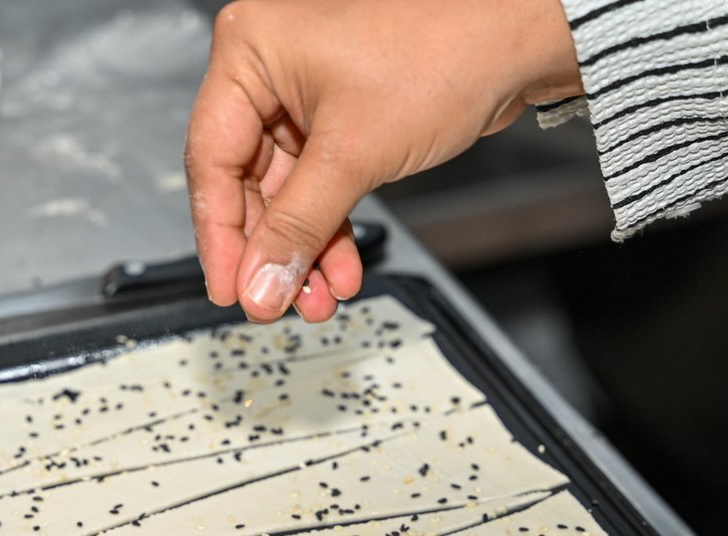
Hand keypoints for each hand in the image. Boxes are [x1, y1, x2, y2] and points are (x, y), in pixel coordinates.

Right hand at [185, 0, 582, 322]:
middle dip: (271, 251)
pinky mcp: (341, 118)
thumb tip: (259, 284)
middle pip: (248, 184)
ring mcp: (306, 95)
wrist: (516, 41)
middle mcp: (269, 69)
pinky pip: (319, 187)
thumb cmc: (441, 51)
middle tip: (278, 302)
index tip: (229, 290)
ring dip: (303, 250)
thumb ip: (298, 227)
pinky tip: (338, 269)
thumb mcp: (353, 154)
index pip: (211, 161)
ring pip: (287, 194)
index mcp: (249, 53)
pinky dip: (328, 230)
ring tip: (317, 298)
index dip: (219, 236)